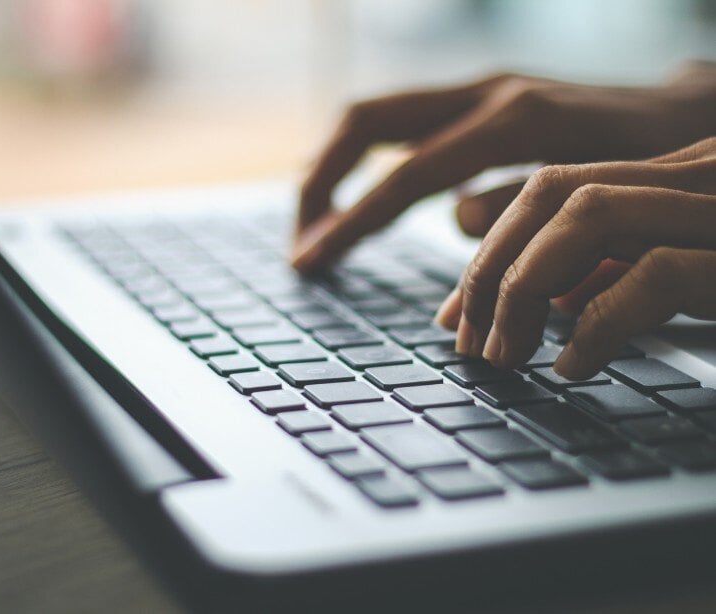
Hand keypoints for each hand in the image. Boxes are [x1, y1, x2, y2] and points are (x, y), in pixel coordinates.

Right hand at [292, 63, 715, 271]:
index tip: (309, 263)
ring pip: (376, 116)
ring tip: (316, 225)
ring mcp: (480, 90)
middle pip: (365, 122)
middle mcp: (485, 92)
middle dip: (319, 183)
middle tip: (302, 242)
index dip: (349, 224)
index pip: (403, 177)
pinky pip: (403, 125)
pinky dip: (368, 163)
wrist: (692, 112)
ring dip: (334, 168)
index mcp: (514, 121)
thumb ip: (525, 211)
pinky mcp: (481, 100)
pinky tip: (362, 201)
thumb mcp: (605, 199)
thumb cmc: (658, 163)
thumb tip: (457, 221)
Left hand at [435, 137, 715, 378]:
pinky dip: (599, 324)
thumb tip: (554, 297)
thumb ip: (620, 265)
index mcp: (672, 174)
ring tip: (506, 353)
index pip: (550, 188)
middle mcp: (697, 171)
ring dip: (525, 288)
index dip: (490, 249)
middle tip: (468, 340)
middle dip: (490, 268)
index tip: (459, 315)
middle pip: (552, 191)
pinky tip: (573, 366)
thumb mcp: (690, 263)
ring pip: (588, 214)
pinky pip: (656, 273)